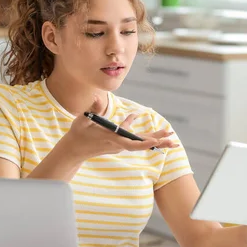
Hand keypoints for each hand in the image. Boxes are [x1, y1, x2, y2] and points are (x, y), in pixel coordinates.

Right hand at [60, 97, 177, 160]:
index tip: (155, 142)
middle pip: (141, 144)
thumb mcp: (83, 120)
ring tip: (171, 137)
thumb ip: (92, 109)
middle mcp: (118, 145)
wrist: (74, 149)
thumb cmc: (78, 134)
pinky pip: (135, 141)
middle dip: (157, 142)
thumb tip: (97, 97)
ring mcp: (119, 146)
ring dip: (156, 139)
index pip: (130, 143)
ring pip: (140, 143)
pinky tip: (157, 134)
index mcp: (111, 139)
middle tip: (172, 139)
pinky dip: (147, 138)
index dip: (143, 143)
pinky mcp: (119, 145)